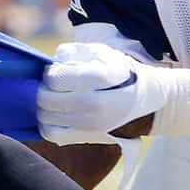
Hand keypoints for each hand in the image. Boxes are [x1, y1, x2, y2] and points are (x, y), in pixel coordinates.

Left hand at [38, 40, 189, 141]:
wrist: (148, 102)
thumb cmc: (121, 73)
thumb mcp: (105, 53)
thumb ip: (77, 51)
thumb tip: (55, 59)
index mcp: (105, 79)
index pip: (60, 79)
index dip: (50, 74)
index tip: (53, 71)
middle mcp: (99, 104)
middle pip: (49, 99)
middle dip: (41, 90)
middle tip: (48, 85)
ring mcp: (92, 124)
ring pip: (47, 117)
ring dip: (40, 106)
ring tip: (50, 97)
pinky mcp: (86, 137)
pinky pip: (52, 134)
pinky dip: (45, 124)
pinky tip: (52, 114)